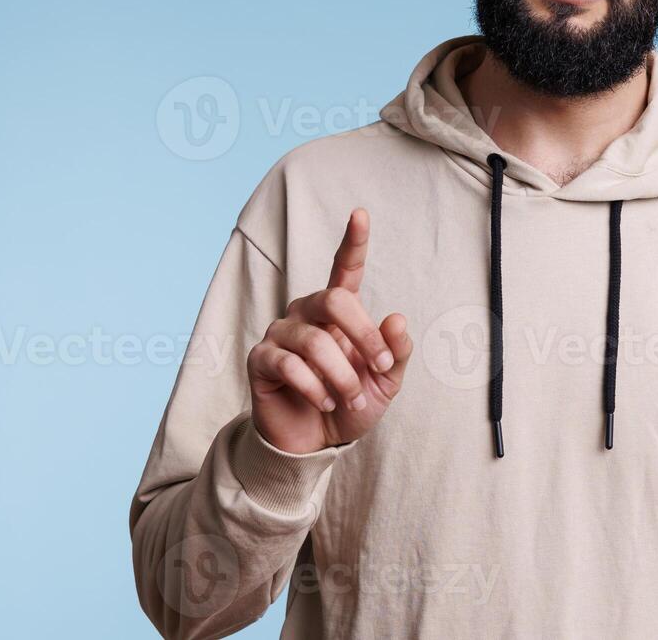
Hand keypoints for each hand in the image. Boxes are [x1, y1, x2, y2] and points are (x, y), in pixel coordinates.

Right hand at [247, 208, 412, 453]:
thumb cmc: (350, 403)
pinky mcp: (260, 359)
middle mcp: (306, 312)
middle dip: (364, 336)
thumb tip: (397, 318)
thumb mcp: (385, 382)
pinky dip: (315, 387)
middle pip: (334, 300)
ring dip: (342, 375)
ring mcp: (280, 333)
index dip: (353, 241)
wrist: (314, 443)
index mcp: (338, 311)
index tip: (360, 213)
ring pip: (315, 340)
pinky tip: (323, 402)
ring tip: (350, 398)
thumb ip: (395, 352)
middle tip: (379, 368)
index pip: (345, 268)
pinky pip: (289, 365)